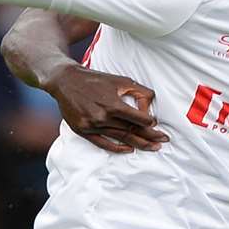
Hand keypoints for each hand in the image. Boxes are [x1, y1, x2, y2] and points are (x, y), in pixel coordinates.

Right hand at [47, 64, 169, 153]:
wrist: (65, 81)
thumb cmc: (94, 79)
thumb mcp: (119, 79)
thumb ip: (139, 91)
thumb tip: (151, 106)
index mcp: (113, 104)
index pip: (138, 119)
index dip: (150, 123)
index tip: (156, 124)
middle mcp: (102, 117)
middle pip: (131, 131)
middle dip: (150, 137)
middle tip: (163, 141)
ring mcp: (92, 125)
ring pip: (120, 138)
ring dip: (139, 144)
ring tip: (153, 147)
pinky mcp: (83, 130)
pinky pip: (103, 143)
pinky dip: (117, 148)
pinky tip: (129, 149)